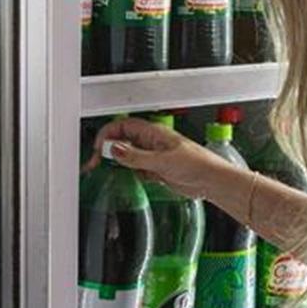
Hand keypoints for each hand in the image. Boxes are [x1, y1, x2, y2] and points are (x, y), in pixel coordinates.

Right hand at [84, 117, 229, 198]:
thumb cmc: (198, 163)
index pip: (122, 126)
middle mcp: (151, 142)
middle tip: (94, 163)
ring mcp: (153, 156)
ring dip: (117, 163)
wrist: (212, 181)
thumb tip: (114, 150)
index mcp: (153, 132)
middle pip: (121, 141)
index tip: (98, 149)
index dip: (107, 135)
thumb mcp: (162, 161)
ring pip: (127, 156)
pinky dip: (130, 173)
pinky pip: (136, 168)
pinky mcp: (157, 170)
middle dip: (106, 150)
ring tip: (104, 170)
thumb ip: (136, 157)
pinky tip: (128, 177)